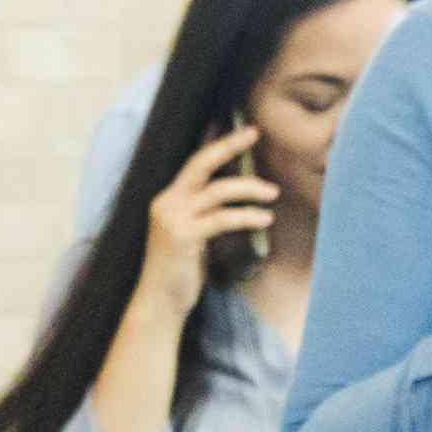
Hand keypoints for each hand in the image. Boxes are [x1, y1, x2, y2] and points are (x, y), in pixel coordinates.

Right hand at [130, 124, 279, 311]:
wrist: (159, 302)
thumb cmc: (181, 270)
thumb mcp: (193, 234)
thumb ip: (206, 213)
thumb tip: (236, 196)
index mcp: (169, 199)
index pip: (195, 163)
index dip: (217, 143)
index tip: (241, 129)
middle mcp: (167, 202)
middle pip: (201, 163)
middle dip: (229, 145)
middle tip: (255, 133)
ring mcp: (173, 218)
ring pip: (218, 190)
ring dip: (249, 188)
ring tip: (272, 193)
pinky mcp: (183, 236)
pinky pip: (222, 218)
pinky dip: (246, 216)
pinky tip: (264, 219)